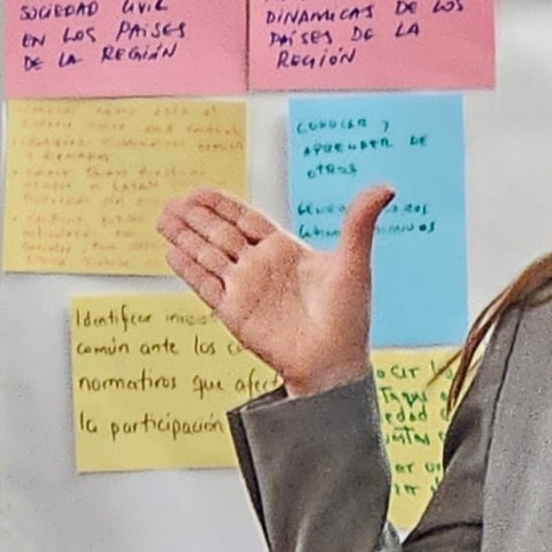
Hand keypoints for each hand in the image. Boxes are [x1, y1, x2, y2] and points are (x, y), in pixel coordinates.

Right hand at [156, 185, 393, 397]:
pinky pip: (206, 286)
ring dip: (186, 238)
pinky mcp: (235, 313)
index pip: (247, 220)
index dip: (222, 205)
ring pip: (209, 256)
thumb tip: (387, 187)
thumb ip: (360, 222)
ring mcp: (246, 290)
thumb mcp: (354, 263)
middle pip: (221, 234)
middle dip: (196, 218)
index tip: (199, 191)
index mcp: (286, 251)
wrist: (335, 364)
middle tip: (173, 202)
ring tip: (163, 218)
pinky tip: (171, 253)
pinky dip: (188, 270)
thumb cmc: (349, 318)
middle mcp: (262, 267)